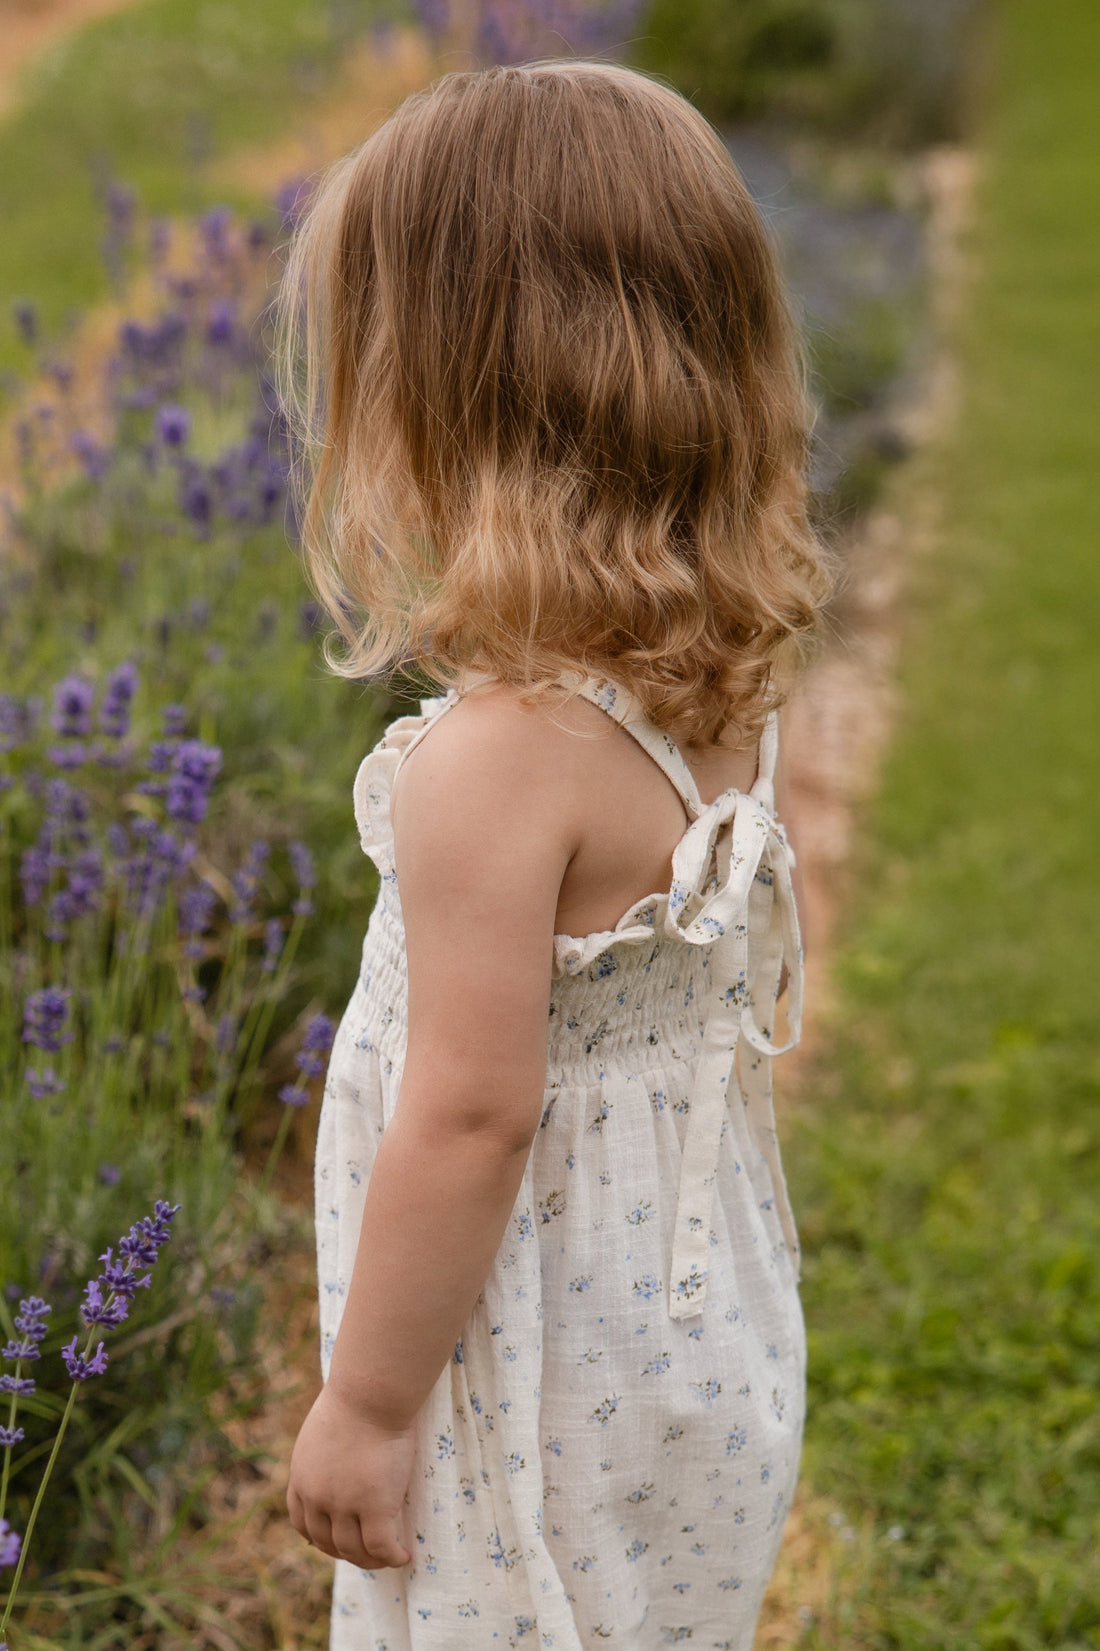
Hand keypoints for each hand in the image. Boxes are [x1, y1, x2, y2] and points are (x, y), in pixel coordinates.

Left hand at [287, 1382, 416, 1568]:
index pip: (303, 1524)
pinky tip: (404, 1555)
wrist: (370, 1392)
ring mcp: (344, 1505)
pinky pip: (382, 1546)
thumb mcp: (323, 1430)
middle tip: (368, 1552)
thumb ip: (325, 1454)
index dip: (320, 1538)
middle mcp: (317, 1498)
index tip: (336, 1541)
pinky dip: (393, 1556)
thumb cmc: (354, 1398)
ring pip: (355, 1550)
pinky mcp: (374, 1507)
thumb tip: (340, 1455)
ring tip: (389, 1556)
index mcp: (302, 1478)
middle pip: (328, 1542)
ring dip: (371, 1560)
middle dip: (347, 1552)